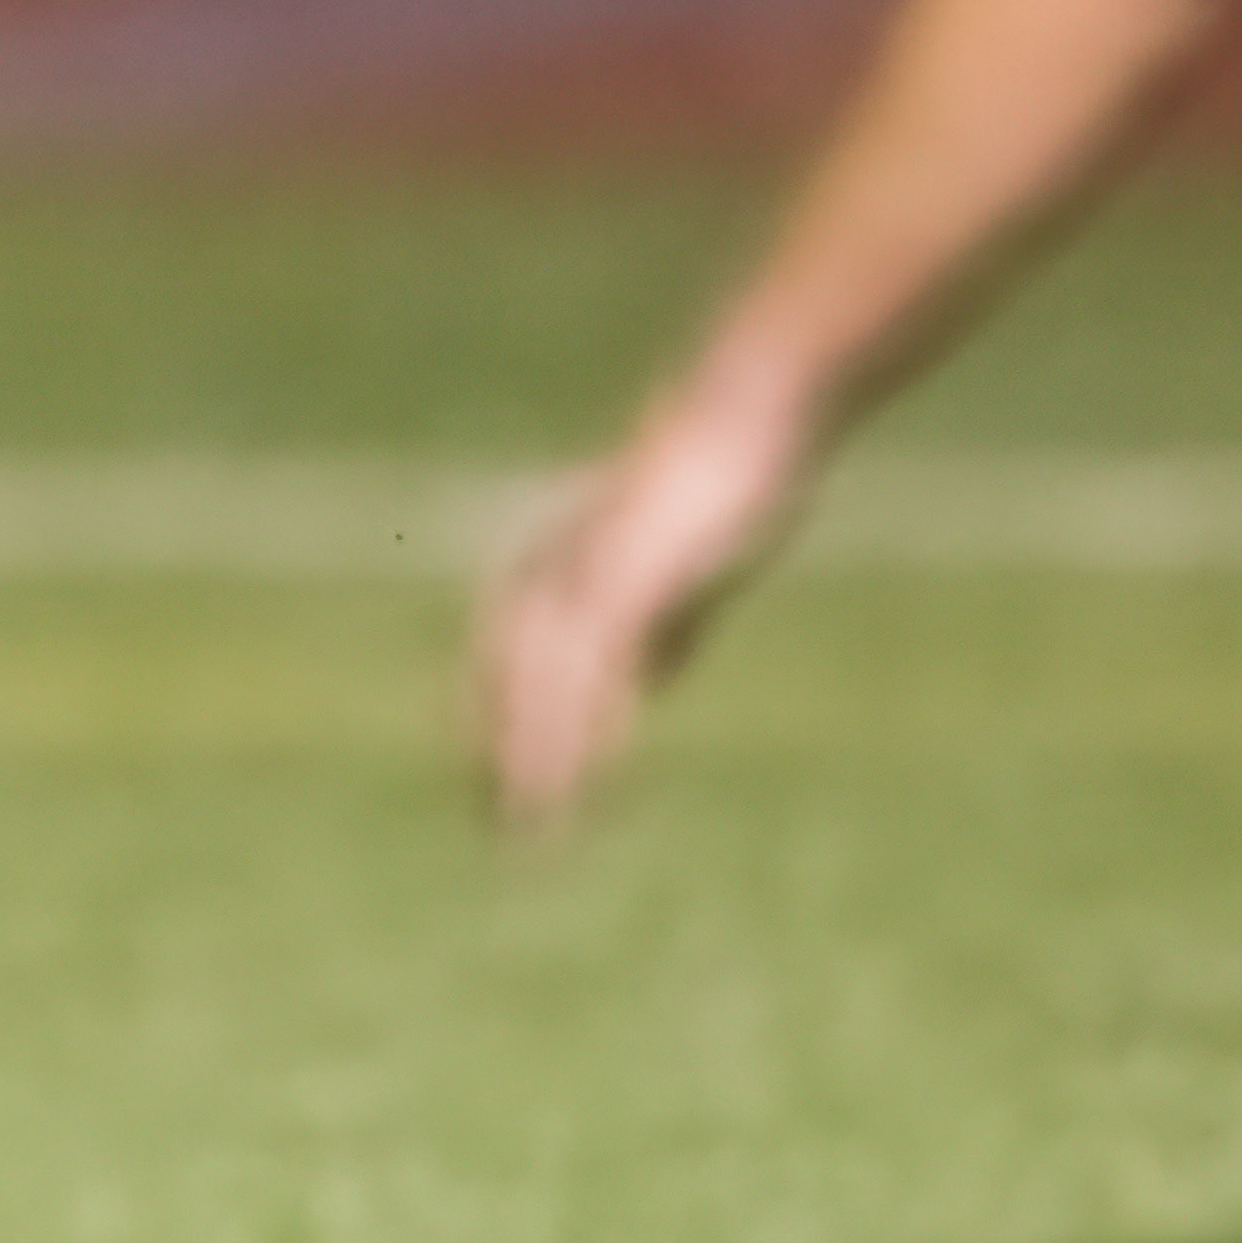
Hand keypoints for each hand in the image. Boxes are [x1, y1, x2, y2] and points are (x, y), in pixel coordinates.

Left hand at [474, 379, 815, 828]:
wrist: (753, 410)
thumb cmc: (720, 481)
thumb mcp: (680, 572)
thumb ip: (658, 629)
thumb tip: (642, 687)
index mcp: (555, 565)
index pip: (498, 660)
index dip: (488, 726)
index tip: (488, 791)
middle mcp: (553, 571)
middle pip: (500, 680)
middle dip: (493, 756)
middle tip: (494, 832)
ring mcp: (588, 578)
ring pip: (543, 690)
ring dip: (537, 765)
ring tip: (534, 831)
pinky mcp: (633, 585)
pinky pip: (599, 679)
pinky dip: (592, 737)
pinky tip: (597, 786)